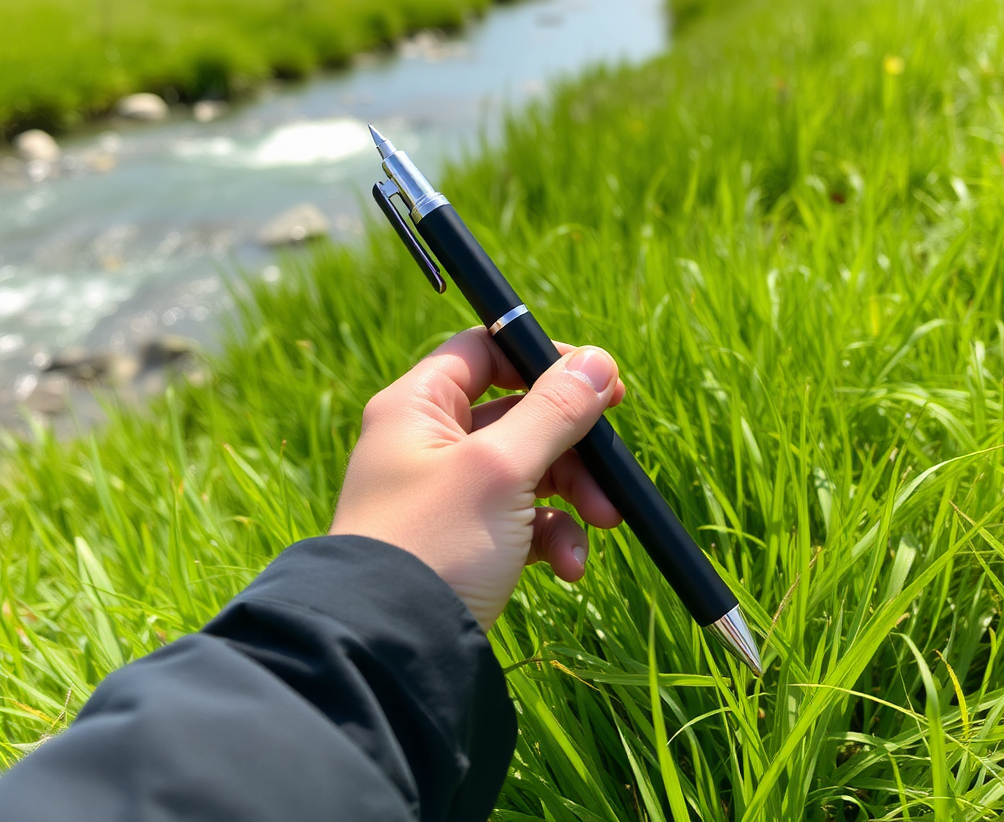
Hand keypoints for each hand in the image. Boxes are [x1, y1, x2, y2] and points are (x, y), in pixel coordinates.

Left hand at [330, 328, 625, 630]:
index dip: (541, 360)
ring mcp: (448, 494)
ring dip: (574, 494)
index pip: (484, 352)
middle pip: (519, 415)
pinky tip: (569, 567)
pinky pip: (522, 521)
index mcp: (419, 407)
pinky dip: (552, 537)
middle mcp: (429, 443)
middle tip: (612, 458)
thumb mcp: (501, 469)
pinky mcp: (466, 541)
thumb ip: (553, 411)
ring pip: (529, 470)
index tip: (596, 379)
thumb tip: (596, 361)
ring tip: (604, 522)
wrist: (390, 652)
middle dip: (572, 444)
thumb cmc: (437, 543)